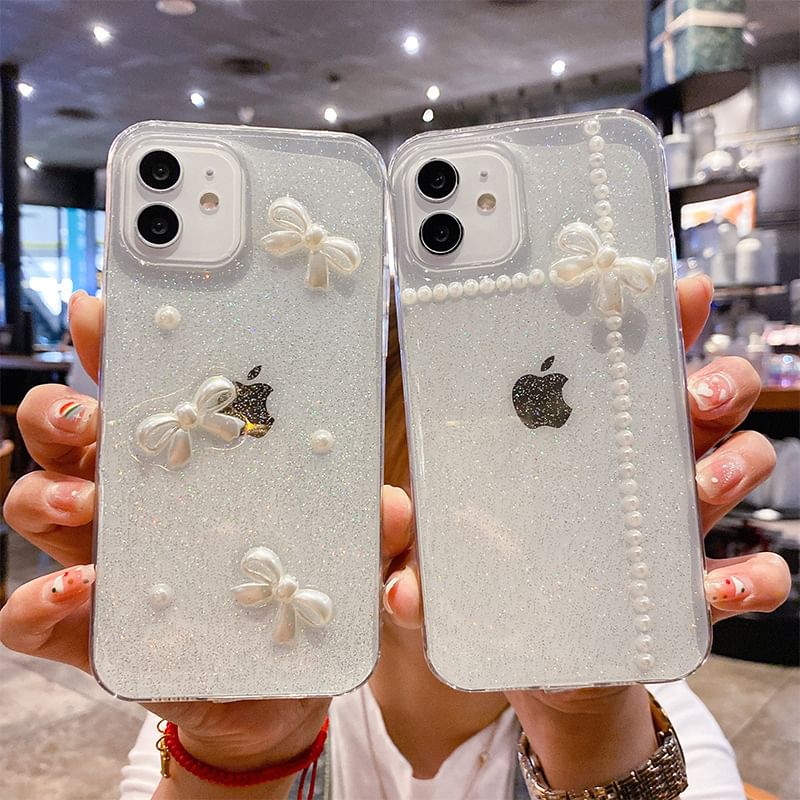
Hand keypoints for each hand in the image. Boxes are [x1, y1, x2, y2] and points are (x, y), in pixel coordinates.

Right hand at [0, 291, 392, 785]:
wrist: (279, 683)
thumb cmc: (300, 591)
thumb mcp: (342, 548)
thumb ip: (369, 525)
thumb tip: (390, 505)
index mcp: (184, 463)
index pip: (138, 392)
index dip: (113, 349)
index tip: (104, 314)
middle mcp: (131, 501)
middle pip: (65, 435)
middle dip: (61, 413)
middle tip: (91, 418)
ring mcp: (104, 561)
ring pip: (34, 504)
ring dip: (44, 495)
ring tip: (85, 507)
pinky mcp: (94, 632)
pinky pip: (33, 611)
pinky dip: (39, 599)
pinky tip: (78, 592)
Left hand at [378, 274, 790, 785]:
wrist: (538, 662)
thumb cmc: (494, 579)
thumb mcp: (444, 548)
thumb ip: (413, 534)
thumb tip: (392, 510)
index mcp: (585, 441)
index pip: (628, 366)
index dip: (658, 323)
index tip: (670, 290)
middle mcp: (640, 469)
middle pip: (706, 400)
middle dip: (717, 379)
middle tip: (696, 389)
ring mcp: (674, 527)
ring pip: (739, 466)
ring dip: (737, 463)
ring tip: (704, 482)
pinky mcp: (692, 593)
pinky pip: (750, 573)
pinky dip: (750, 576)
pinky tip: (717, 588)